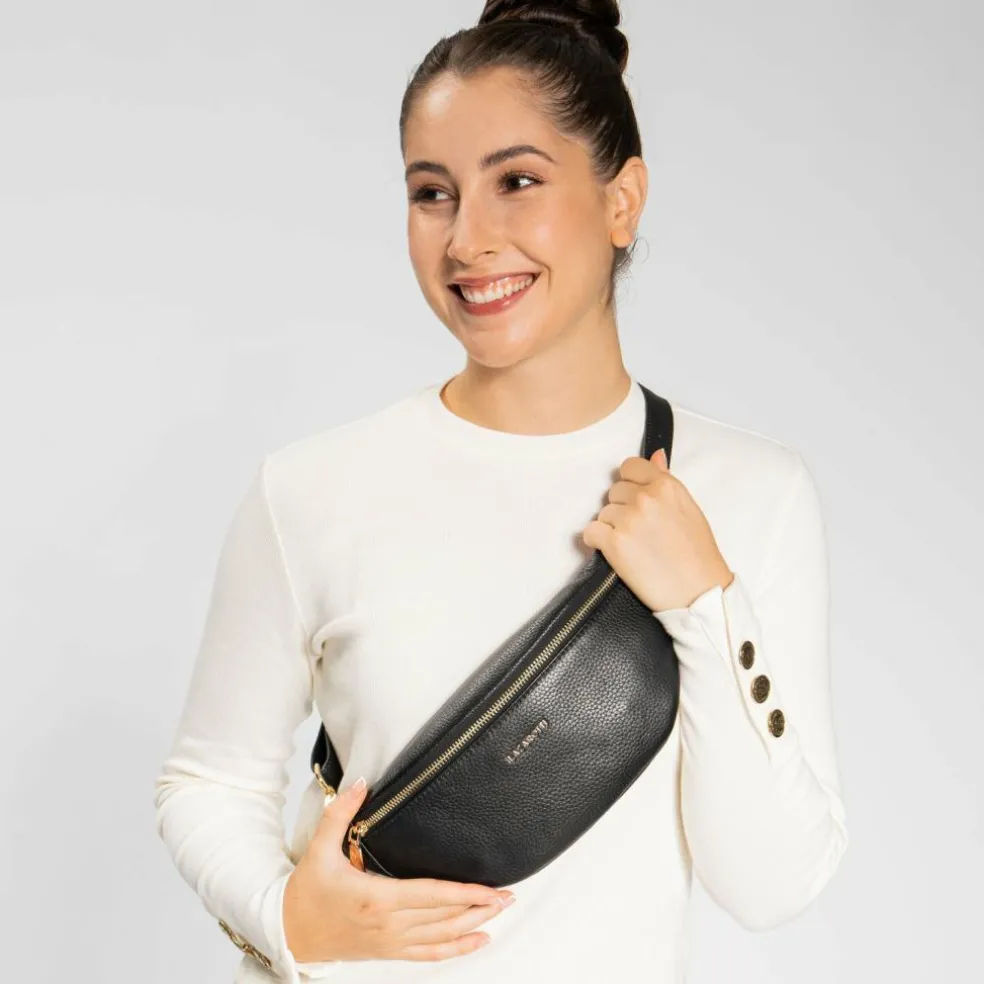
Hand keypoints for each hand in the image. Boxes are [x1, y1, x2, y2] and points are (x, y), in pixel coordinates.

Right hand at [283, 778, 514, 962]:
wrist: (288, 933)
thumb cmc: (306, 892)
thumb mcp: (319, 848)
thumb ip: (341, 813)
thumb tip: (361, 782)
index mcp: (376, 898)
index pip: (432, 895)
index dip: (465, 893)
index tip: (491, 889)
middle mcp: (389, 924)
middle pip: (445, 917)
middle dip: (480, 907)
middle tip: (509, 896)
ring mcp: (391, 942)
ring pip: (442, 937)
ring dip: (474, 925)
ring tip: (500, 912)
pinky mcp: (389, 952)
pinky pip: (429, 954)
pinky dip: (457, 950)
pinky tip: (478, 941)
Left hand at [582, 448, 733, 612]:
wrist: (699, 592)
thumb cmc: (698, 554)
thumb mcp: (689, 508)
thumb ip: (667, 480)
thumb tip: (656, 455)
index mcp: (666, 486)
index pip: (630, 466)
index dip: (629, 483)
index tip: (634, 498)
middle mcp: (646, 498)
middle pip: (614, 491)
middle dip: (622, 508)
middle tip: (639, 530)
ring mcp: (629, 519)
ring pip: (603, 513)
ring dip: (611, 527)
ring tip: (633, 545)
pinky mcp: (614, 543)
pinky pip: (589, 532)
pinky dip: (596, 542)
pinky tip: (612, 551)